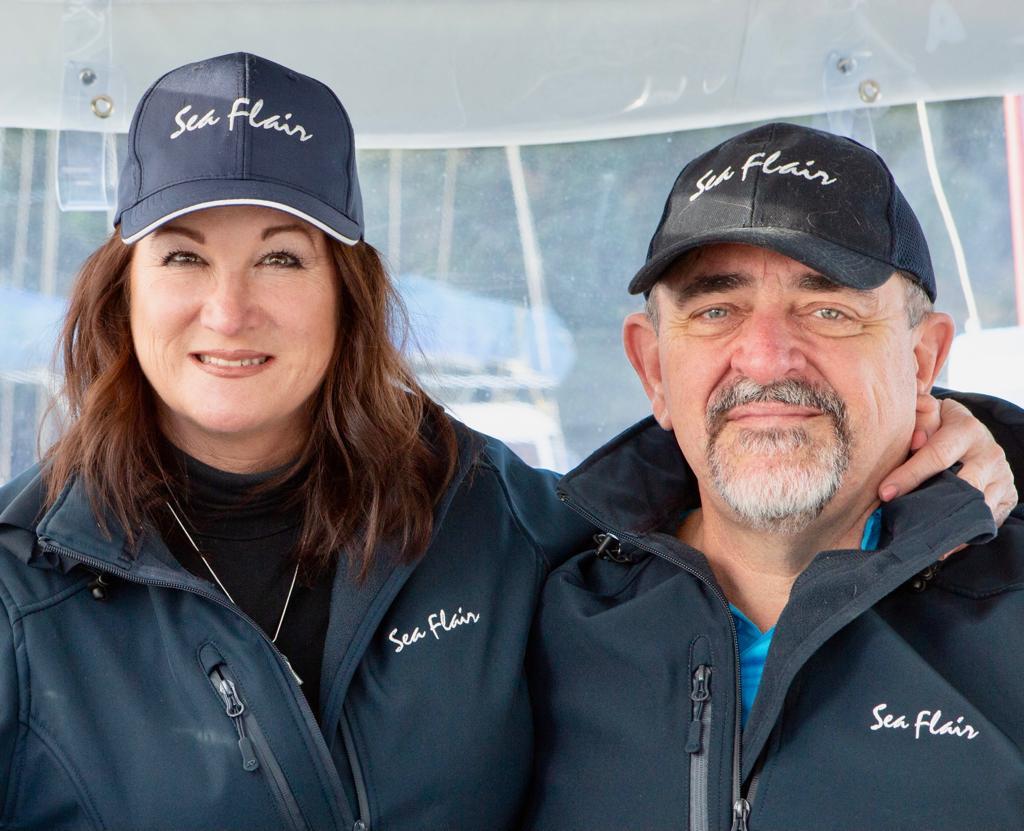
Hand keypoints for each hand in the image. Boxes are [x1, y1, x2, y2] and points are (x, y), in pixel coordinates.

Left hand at [878, 395, 1016, 558]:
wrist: (972, 433)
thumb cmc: (939, 426)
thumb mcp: (928, 413)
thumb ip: (918, 417)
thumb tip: (913, 440)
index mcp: (967, 428)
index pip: (936, 454)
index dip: (909, 475)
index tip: (885, 493)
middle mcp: (990, 452)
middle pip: (963, 486)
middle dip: (931, 506)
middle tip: (904, 525)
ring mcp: (1003, 476)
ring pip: (977, 507)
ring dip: (949, 525)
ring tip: (921, 540)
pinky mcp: (1008, 495)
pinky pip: (988, 521)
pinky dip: (966, 536)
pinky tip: (943, 546)